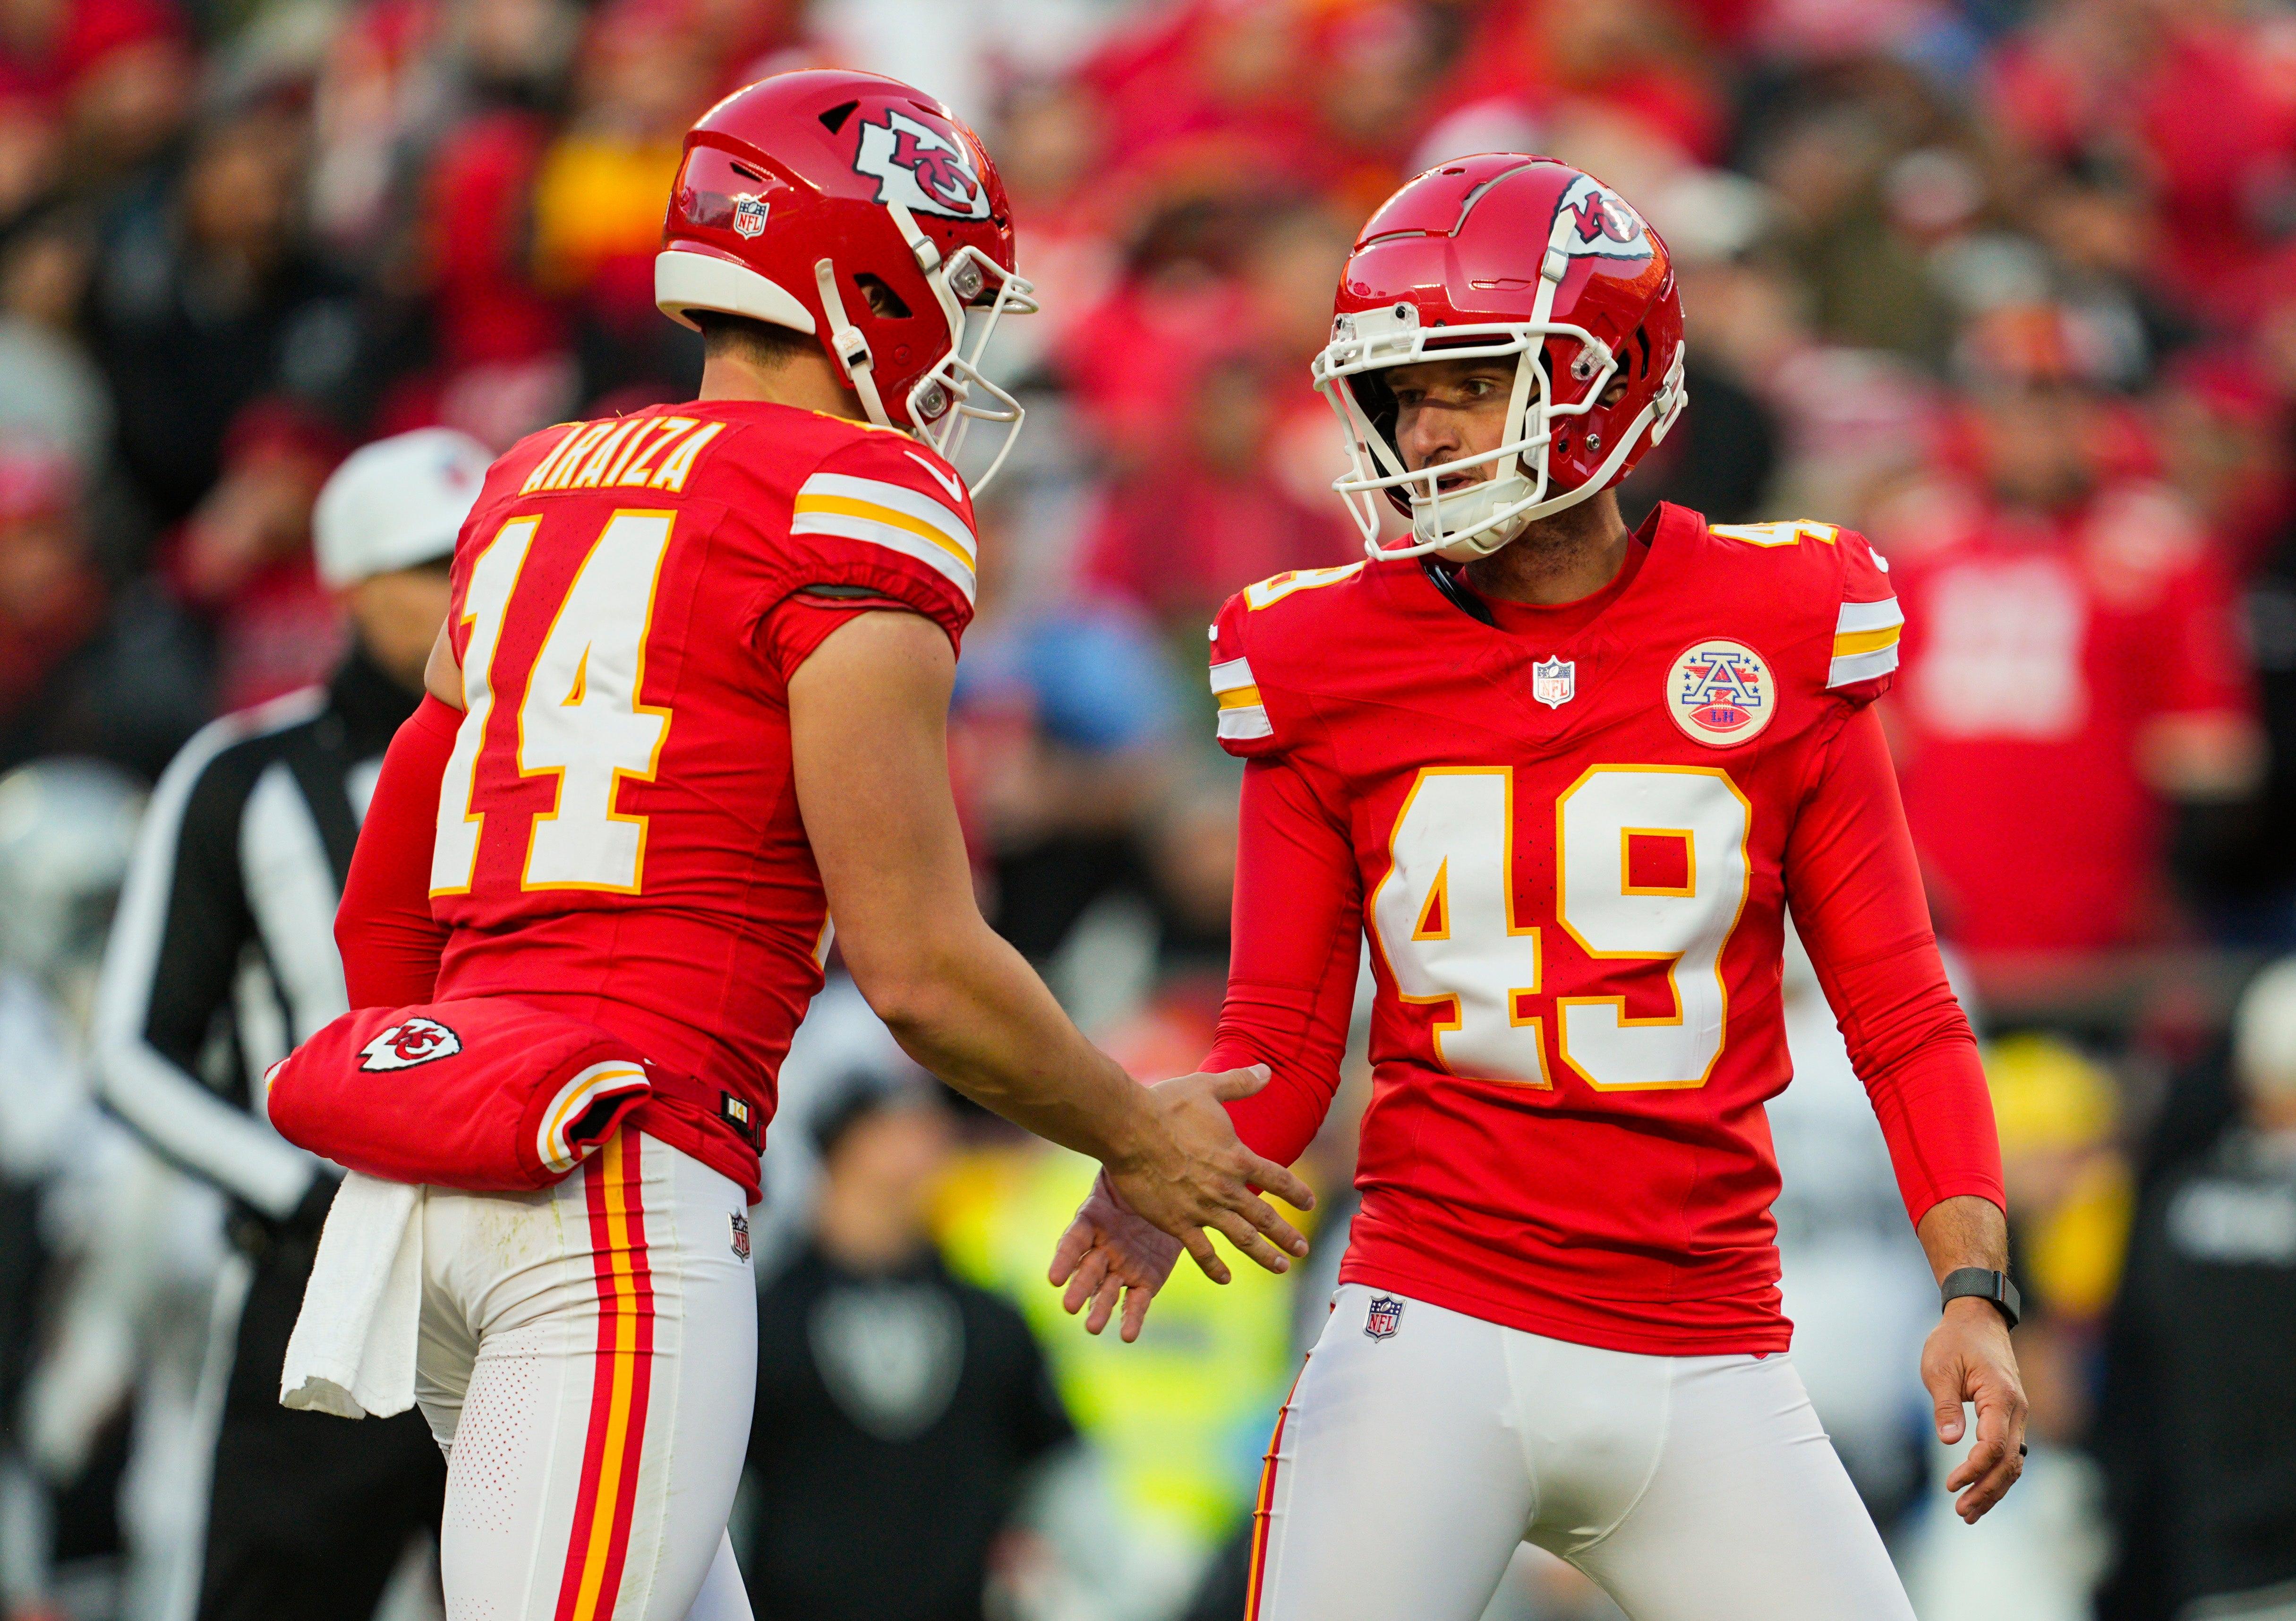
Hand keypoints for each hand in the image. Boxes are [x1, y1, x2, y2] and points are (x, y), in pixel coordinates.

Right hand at [1048, 1170, 1181, 1340]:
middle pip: (1086, 1271)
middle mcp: (1101, 1248)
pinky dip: (1131, 1319)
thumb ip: (1114, 1163)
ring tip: (1092, 1327)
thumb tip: (1095, 1133)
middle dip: (1079, 1288)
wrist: (1166, 1193)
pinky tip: (1126, 1335)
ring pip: (1107, 1291)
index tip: (1053, 1278)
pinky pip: (1136, 1302)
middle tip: (1070, 1306)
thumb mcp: (1124, 1165)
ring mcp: (1121, 1267)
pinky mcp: (1145, 1282)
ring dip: (1100, 1309)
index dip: (1063, 1259)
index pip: (1072, 1241)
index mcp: (1091, 1220)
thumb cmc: (1139, 1176)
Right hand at [1098, 1065, 1312, 1288]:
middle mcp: (1226, 1188)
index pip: (1278, 1179)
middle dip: (1287, 1235)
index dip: (1296, 1192)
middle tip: (1303, 1249)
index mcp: (1237, 1158)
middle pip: (1266, 1217)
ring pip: (1242, 1238)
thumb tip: (1266, 1070)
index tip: (1309, 1203)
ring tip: (1281, 1267)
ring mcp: (1203, 1209)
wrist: (1129, 1129)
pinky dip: (1215, 1267)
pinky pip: (1202, 1251)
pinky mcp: (1178, 1223)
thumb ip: (1240, 1083)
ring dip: (1264, 1255)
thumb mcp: (1208, 1087)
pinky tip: (1225, 1277)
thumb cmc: (1167, 1105)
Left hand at [1922, 1297, 2027, 1522]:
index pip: (1993, 1445)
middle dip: (1986, 1490)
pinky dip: (1998, 1474)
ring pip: (2014, 1461)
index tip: (1951, 1484)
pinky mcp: (2011, 1416)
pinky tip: (1983, 1490)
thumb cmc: (1955, 1340)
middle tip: (1962, 1512)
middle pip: (2009, 1462)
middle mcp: (2017, 1409)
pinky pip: (2010, 1452)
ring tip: (1970, 1512)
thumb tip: (1950, 1440)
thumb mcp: (1939, 1367)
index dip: (1973, 1469)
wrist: (1978, 1318)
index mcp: (2001, 1396)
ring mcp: (2018, 1414)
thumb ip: (1945, 1404)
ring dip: (1994, 1489)